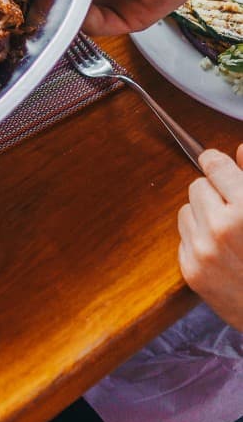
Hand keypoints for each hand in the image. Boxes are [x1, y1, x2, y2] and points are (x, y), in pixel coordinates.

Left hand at [178, 146, 242, 330]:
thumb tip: (238, 150)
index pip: (215, 165)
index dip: (216, 162)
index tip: (214, 160)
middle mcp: (222, 227)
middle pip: (197, 185)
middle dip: (214, 193)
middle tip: (233, 208)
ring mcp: (203, 251)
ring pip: (186, 210)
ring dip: (203, 215)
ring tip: (229, 233)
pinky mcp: (191, 271)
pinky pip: (184, 237)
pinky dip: (199, 240)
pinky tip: (223, 253)